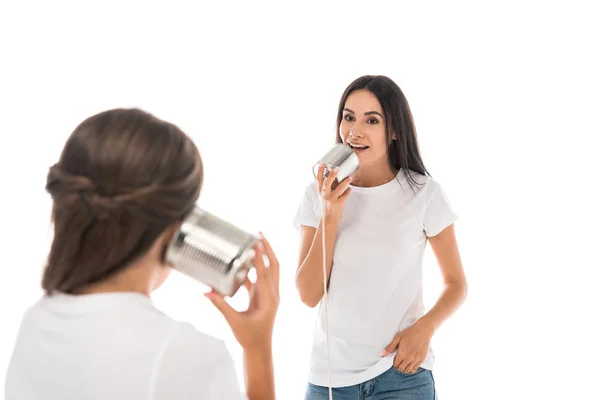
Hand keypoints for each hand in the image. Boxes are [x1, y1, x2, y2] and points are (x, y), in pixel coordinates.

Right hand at [205, 233, 279, 349]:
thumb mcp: (234, 321)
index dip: (260, 256)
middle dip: (268, 249)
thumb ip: (220, 305)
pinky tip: (243, 261)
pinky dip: (254, 268)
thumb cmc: (249, 337)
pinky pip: (260, 278)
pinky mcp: (263, 296)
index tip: (255, 242)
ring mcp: (269, 294)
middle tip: (259, 234)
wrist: (259, 349)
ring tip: (255, 241)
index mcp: (268, 299)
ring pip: (270, 270)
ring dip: (263, 256)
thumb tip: (206, 292)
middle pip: (274, 265)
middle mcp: (272, 294)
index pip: (265, 273)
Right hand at [316, 162, 352, 221]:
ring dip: (345, 182)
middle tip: (337, 168)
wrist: (329, 218)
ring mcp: (331, 199)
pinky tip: (349, 189)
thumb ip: (327, 186)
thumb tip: (333, 175)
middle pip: (327, 182)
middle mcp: (325, 194)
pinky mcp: (338, 203)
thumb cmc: (327, 205)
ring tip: (350, 178)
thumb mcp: (324, 195)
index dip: (320, 171)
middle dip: (332, 175)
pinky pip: (344, 195)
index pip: (319, 179)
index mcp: (321, 191)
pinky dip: (348, 191)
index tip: (322, 163)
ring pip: (338, 189)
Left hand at [380, 320, 434, 373]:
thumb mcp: (397, 338)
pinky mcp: (422, 359)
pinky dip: (411, 369)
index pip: (395, 364)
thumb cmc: (409, 333)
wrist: (423, 331)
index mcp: (402, 353)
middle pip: (401, 369)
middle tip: (398, 363)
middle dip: (398, 367)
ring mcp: (416, 359)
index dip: (393, 364)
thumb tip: (382, 354)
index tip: (394, 361)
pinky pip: (415, 369)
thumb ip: (390, 347)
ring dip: (404, 369)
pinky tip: (409, 365)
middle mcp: (409, 358)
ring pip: (408, 370)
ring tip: (403, 364)